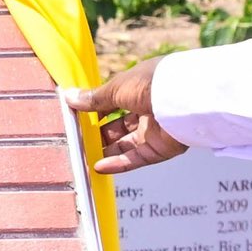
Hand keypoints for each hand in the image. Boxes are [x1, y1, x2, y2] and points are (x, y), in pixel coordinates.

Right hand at [68, 55, 191, 173]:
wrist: (182, 97)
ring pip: (126, 145)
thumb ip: (94, 99)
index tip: (77, 119)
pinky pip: (136, 158)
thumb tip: (69, 98)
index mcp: (139, 89)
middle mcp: (148, 109)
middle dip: (100, 135)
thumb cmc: (151, 84)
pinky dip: (118, 164)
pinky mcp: (161, 149)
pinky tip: (99, 167)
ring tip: (84, 157)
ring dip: (106, 151)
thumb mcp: (116, 88)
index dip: (96, 111)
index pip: (113, 103)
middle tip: (79, 141)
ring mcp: (155, 130)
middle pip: (119, 127)